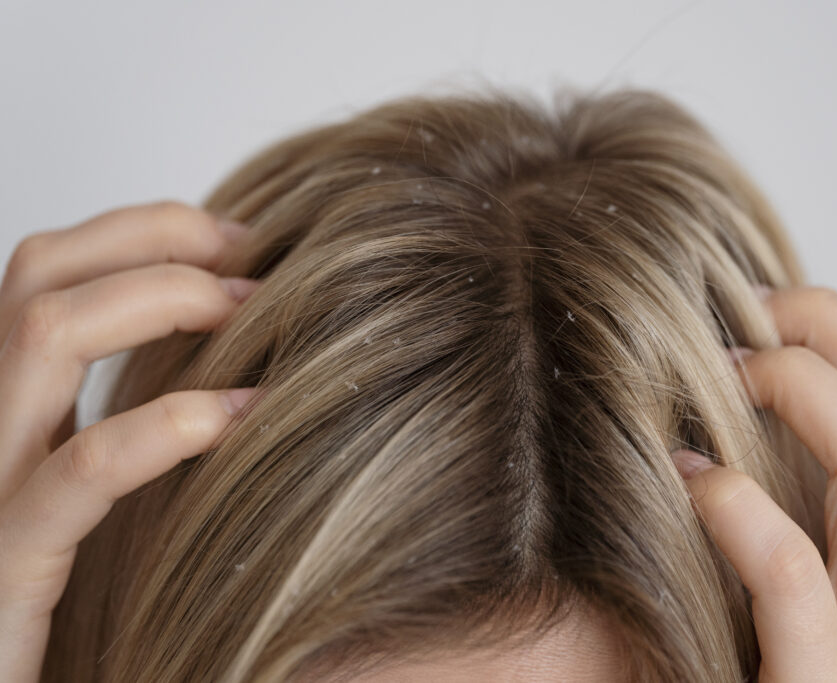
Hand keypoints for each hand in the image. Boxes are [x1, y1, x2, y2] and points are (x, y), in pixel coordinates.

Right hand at [0, 201, 261, 681]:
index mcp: (8, 404)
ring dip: (163, 299)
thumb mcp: (94, 484)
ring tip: (251, 312)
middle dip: (156, 241)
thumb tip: (235, 349)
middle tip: (254, 263)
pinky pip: (86, 466)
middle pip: (40, 274)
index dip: (145, 231)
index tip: (239, 241)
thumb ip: (131, 414)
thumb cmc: (68, 594)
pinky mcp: (8, 557)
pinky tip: (242, 416)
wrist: (13, 681)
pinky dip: (170, 425)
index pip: (50, 270)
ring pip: (44, 334)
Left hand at [672, 286, 836, 681]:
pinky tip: (686, 482)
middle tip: (734, 318)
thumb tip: (724, 439)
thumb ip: (801, 534)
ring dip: (794, 393)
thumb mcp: (819, 612)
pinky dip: (738, 508)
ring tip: (717, 376)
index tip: (758, 311)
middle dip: (827, 330)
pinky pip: (798, 576)